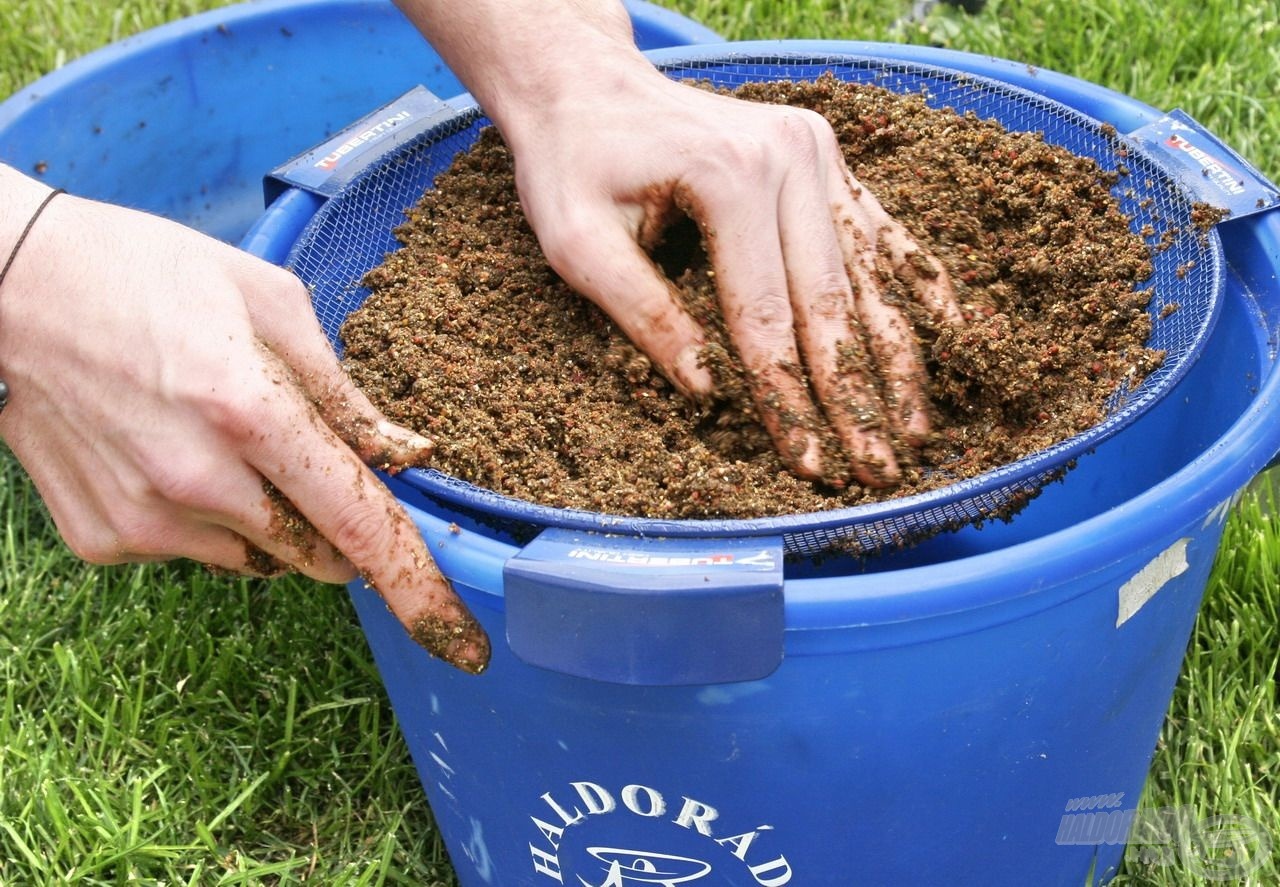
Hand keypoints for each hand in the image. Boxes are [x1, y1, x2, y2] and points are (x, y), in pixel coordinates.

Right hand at [0, 168, 488, 673]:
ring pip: (261, 557)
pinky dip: (205, 515)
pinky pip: (194, 551)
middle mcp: (196, 481)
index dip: (419, 588)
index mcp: (250, 412)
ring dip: (270, 515)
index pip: (359, 524)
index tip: (462, 642)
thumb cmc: (143, 273)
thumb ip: (343, 393)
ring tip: (215, 432)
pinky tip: (163, 448)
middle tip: (302, 453)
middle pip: (320, 552)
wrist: (4, 288)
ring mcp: (143, 520)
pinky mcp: (104, 541)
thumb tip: (405, 455)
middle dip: (337, 522)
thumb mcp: (266, 301)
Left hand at [505, 69, 964, 486]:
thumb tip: (705, 390)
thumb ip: (639, 311)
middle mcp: (790, 158)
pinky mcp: (824, 156)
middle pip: (832, 301)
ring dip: (897, 358)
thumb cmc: (574, 163)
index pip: (767, 315)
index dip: (788, 398)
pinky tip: (947, 335)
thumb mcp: (576, 239)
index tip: (811, 463)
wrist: (589, 86)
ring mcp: (816, 153)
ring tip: (917, 429)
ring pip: (871, 274)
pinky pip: (883, 228)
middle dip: (854, 396)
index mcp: (729, 177)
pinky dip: (915, 284)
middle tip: (877, 468)